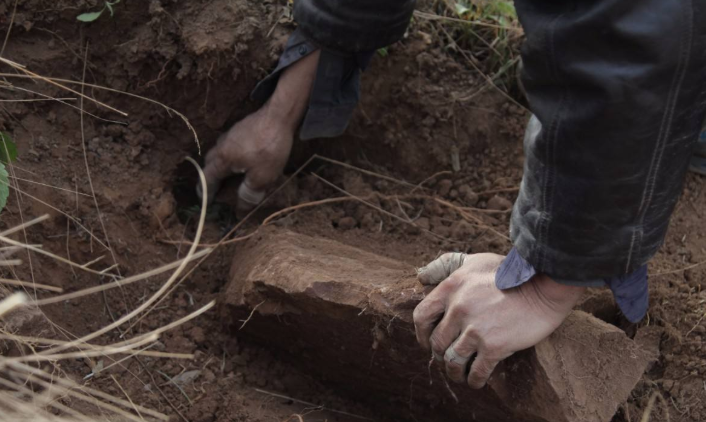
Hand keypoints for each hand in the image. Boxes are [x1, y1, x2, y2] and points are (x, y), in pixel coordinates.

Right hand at [202, 110, 293, 214]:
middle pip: (209, 164)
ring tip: (229, 176)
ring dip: (220, 166)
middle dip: (210, 178)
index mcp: (222, 159)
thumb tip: (240, 209)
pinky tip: (243, 159)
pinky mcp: (241, 128)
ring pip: (219, 153)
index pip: (207, 179)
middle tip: (216, 190)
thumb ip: (248, 193)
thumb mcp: (262, 177)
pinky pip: (229, 146)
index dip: (206, 193)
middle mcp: (221, 145)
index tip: (206, 203)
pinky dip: (231, 156)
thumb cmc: (269, 149)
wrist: (279, 116)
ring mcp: (230, 134)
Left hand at [413, 252, 584, 388]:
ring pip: (452, 360)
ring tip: (459, 375)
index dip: (421, 333)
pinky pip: (476, 372)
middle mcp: (459, 309)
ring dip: (454, 372)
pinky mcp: (494, 346)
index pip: (422, 316)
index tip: (428, 342)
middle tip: (447, 359)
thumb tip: (421, 277)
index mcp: (451, 288)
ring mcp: (475, 329)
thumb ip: (445, 265)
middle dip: (439, 355)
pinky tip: (476, 381)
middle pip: (436, 343)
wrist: (544, 288)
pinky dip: (473, 380)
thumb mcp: (474, 261)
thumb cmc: (509, 273)